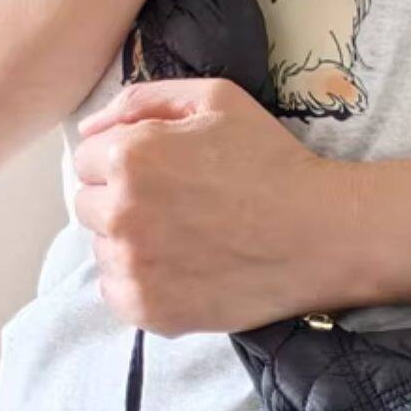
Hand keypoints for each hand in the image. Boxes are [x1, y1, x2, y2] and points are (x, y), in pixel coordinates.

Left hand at [73, 79, 362, 335]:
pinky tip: (181, 271)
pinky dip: (141, 285)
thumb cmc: (273, 162)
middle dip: (121, 202)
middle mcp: (122, 212)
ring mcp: (135, 267)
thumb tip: (89, 129)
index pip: (86, 159)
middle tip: (177, 208)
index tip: (164, 174)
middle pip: (87, 206)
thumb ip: (142, 100)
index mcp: (130, 156)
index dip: (125, 162)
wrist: (323, 235)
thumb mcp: (215, 100)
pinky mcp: (151, 310)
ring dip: (131, 245)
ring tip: (185, 240)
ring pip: (103, 251)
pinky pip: (116, 294)